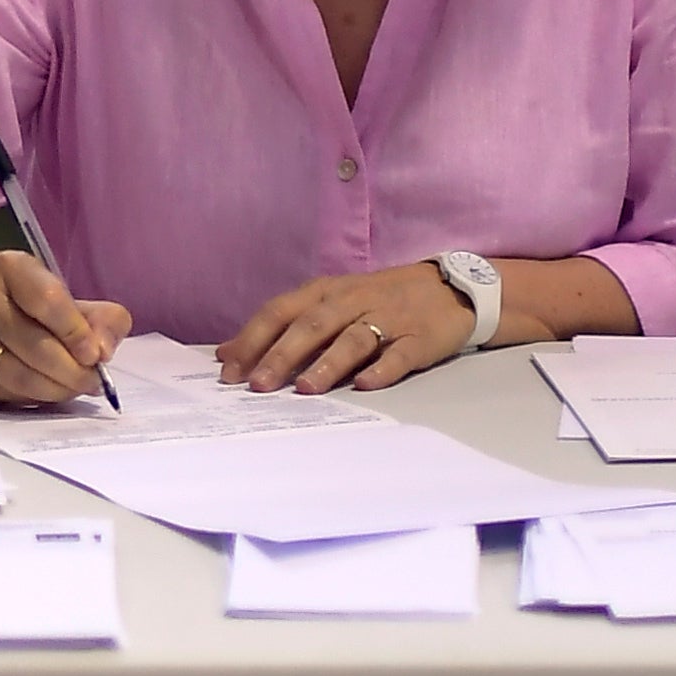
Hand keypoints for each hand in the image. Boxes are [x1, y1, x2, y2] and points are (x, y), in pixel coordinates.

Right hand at [0, 252, 131, 407]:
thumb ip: (101, 320)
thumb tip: (103, 350)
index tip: (96, 355)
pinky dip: (35, 398)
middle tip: (93, 381)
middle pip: (34, 343)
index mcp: (10, 268)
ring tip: (76, 388)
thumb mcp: (71, 302)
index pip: (46, 299)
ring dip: (56, 388)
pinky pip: (6, 392)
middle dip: (72, 369)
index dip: (75, 331)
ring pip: (19, 374)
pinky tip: (49, 391)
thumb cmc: (32, 311)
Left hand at [226, 263, 472, 392]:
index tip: (228, 371)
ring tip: (305, 388)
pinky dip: (382, 369)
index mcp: (325, 292)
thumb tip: (226, 352)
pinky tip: (365, 385)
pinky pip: (400, 354)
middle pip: (312, 326)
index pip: (280, 312)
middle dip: (282, 355)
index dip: (253, 340)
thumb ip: (280, 325)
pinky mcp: (420, 337)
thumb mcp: (327, 302)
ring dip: (327, 363)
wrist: (449, 287)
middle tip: (257, 385)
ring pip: (353, 339)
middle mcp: (352, 301)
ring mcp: (388, 318)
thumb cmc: (377, 299)